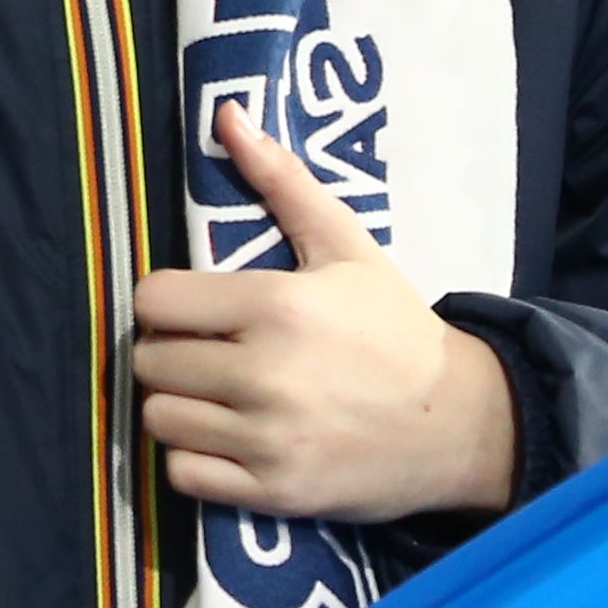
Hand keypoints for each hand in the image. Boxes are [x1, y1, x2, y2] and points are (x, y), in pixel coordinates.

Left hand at [125, 99, 517, 522]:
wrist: (457, 423)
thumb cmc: (394, 327)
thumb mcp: (346, 245)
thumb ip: (281, 182)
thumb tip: (226, 114)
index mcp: (276, 305)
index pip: (155, 301)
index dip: (166, 303)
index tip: (193, 308)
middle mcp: (264, 374)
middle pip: (150, 361)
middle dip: (169, 352)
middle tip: (204, 352)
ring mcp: (267, 439)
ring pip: (159, 418)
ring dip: (176, 405)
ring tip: (212, 395)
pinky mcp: (271, 493)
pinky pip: (182, 475)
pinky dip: (192, 459)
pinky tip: (224, 439)